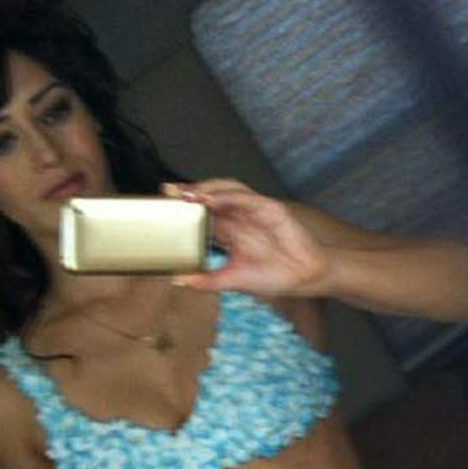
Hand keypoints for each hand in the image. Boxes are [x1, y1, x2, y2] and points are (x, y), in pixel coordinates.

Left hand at [164, 179, 329, 298]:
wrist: (305, 278)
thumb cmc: (273, 276)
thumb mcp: (233, 280)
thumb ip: (208, 280)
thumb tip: (177, 280)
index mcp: (229, 231)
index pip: (201, 214)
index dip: (183, 208)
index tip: (162, 206)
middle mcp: (239, 216)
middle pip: (210, 196)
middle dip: (189, 192)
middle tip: (168, 192)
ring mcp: (254, 209)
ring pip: (226, 189)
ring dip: (207, 188)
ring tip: (188, 193)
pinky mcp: (270, 208)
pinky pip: (246, 197)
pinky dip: (228, 196)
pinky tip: (213, 198)